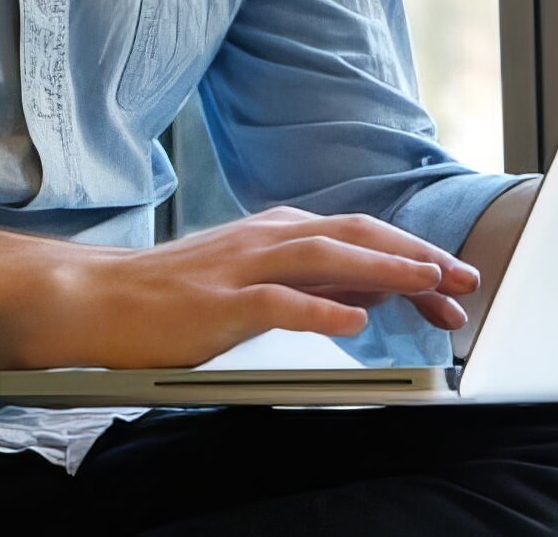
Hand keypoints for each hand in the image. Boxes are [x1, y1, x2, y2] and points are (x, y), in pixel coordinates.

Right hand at [25, 206, 479, 368]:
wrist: (94, 299)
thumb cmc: (169, 297)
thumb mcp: (250, 280)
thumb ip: (308, 283)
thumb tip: (370, 294)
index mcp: (277, 232)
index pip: (360, 235)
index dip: (413, 254)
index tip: (454, 282)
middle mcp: (266, 238)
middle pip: (356, 235)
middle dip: (416, 254)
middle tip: (463, 281)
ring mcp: (242, 267)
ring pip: (325, 257)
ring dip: (383, 268)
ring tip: (427, 283)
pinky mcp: (217, 303)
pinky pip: (276, 303)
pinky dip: (320, 312)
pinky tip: (354, 325)